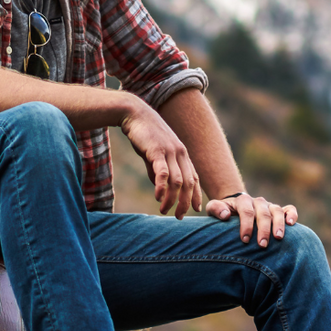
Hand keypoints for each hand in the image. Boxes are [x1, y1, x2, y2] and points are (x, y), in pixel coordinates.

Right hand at [120, 101, 204, 216]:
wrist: (134, 114)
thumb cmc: (144, 135)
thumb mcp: (154, 155)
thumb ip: (158, 171)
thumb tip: (160, 189)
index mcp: (182, 154)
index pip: (194, 178)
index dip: (196, 195)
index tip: (195, 209)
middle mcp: (180, 153)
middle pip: (189, 183)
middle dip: (185, 202)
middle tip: (178, 216)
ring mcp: (170, 151)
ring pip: (178, 181)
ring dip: (172, 199)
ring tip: (164, 211)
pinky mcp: (157, 150)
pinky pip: (163, 172)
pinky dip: (162, 187)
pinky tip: (158, 198)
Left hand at [208, 192, 297, 247]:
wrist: (234, 207)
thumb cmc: (224, 212)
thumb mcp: (213, 209)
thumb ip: (216, 209)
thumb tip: (225, 215)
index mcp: (243, 201)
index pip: (246, 211)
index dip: (246, 225)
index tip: (244, 240)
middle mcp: (258, 202)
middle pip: (263, 213)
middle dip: (263, 229)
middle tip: (262, 245)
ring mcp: (269, 206)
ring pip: (277, 211)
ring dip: (278, 224)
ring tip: (278, 238)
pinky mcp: (279, 211)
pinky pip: (289, 209)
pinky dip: (292, 214)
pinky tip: (292, 224)